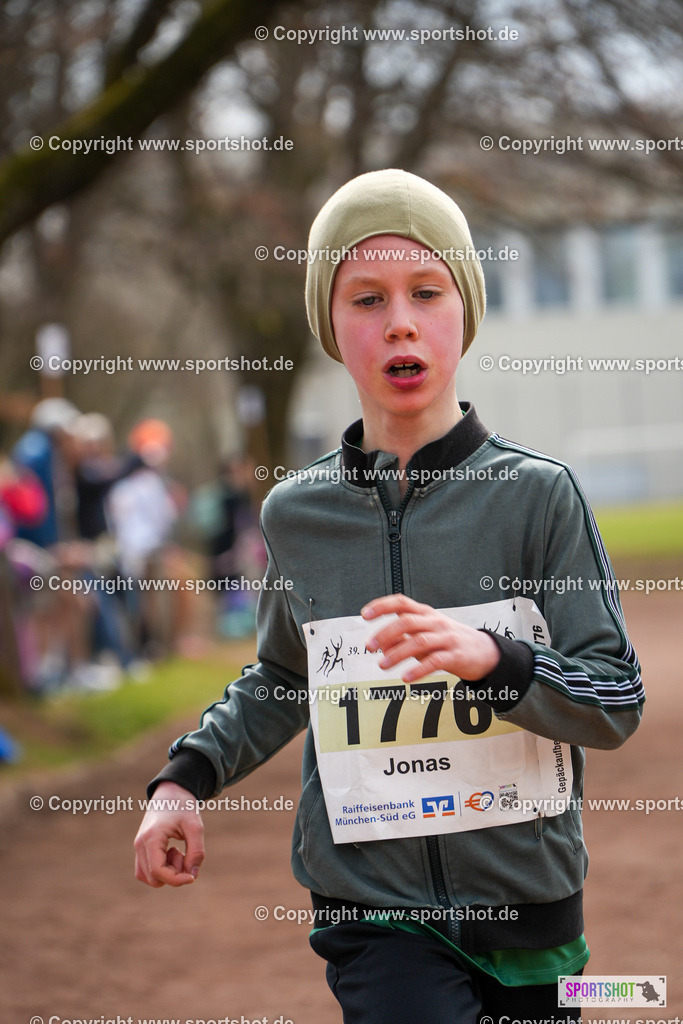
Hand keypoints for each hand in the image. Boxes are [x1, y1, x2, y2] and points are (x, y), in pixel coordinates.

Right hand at [134, 781, 204, 886]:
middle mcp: (140, 844)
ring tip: (177, 852)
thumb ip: (196, 852)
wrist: (171, 792)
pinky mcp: (140, 848)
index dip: (177, 879)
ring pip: (148, 877)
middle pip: (154, 878)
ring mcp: (138, 847)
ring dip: (166, 873)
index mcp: (151, 837)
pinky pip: (146, 871)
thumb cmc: (183, 806)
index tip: (192, 876)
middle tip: (184, 854)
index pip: (158, 871)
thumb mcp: (195, 826)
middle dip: (173, 874)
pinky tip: (171, 854)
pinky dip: (160, 870)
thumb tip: (192, 876)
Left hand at [361, 594, 499, 682]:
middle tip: (369, 647)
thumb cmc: (449, 641)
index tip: (364, 614)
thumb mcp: (426, 635)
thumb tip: (380, 645)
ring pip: (418, 642)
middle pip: (406, 622)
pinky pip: (434, 661)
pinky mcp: (456, 656)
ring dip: (397, 654)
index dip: (382, 606)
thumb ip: (403, 638)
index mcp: (426, 614)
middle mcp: (435, 622)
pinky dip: (418, 670)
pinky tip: (405, 678)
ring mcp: (446, 638)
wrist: (484, 651)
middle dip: (384, 634)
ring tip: (382, 665)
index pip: (401, 603)